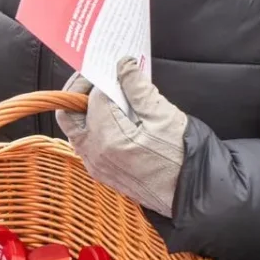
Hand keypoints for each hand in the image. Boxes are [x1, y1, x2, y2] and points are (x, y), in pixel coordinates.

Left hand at [54, 59, 187, 217]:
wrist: (191, 193)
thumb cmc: (182, 158)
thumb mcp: (164, 116)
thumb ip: (139, 88)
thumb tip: (124, 66)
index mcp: (110, 138)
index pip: (96, 97)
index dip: (106, 78)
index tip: (117, 68)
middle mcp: (96, 153)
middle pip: (69, 114)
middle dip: (79, 90)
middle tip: (97, 77)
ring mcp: (96, 165)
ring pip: (74, 130)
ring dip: (83, 108)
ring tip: (105, 94)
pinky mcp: (101, 172)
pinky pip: (84, 144)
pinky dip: (90, 126)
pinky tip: (110, 115)